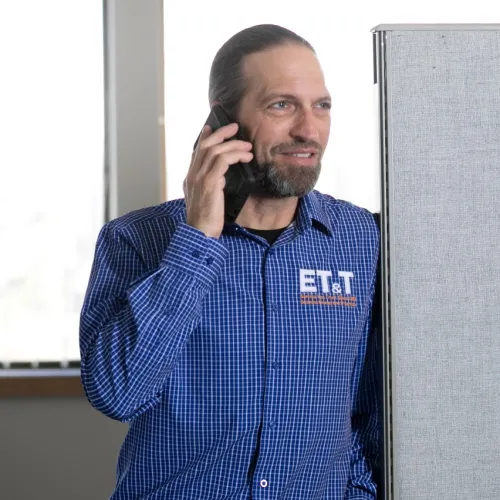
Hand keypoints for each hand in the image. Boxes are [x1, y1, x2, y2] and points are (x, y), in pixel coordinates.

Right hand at [183, 123, 252, 238]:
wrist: (200, 234)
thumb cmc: (206, 221)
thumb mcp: (206, 200)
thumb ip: (210, 187)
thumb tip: (220, 179)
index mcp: (191, 178)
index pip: (196, 152)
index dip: (204, 137)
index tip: (211, 128)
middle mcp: (192, 175)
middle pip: (205, 145)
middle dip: (221, 132)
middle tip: (234, 127)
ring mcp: (199, 178)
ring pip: (215, 150)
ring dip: (233, 144)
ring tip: (247, 146)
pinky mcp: (210, 183)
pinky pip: (223, 160)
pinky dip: (235, 155)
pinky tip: (245, 157)